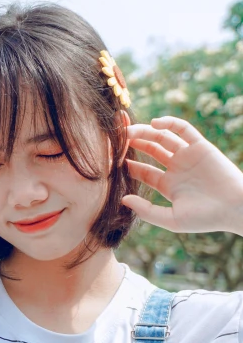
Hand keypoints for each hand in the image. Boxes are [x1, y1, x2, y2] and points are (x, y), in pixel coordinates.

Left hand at [121, 115, 242, 233]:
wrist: (235, 208)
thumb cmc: (206, 218)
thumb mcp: (171, 219)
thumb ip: (146, 211)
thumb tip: (123, 199)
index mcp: (169, 186)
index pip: (143, 171)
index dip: (128, 164)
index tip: (113, 159)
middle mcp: (177, 168)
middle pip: (151, 150)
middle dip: (134, 143)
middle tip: (117, 138)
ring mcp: (189, 156)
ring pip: (163, 138)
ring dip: (146, 132)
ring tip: (130, 130)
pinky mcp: (201, 146)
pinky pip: (183, 129)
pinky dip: (170, 123)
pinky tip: (155, 124)